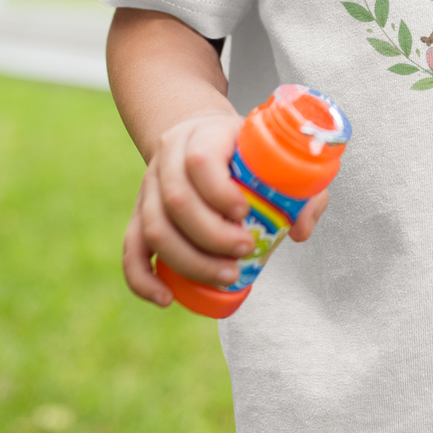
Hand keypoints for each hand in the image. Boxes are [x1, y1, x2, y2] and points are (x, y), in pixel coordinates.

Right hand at [122, 111, 329, 305]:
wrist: (201, 136)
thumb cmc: (245, 151)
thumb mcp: (274, 154)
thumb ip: (301, 187)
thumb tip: (297, 231)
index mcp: (203, 135)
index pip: (201, 161)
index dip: (220, 192)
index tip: (245, 212)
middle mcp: (169, 159)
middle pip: (176, 200)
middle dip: (212, 235)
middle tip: (245, 250)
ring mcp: (149, 187)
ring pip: (154, 227)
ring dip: (189, 260)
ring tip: (227, 275)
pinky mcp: (139, 214)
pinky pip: (131, 249)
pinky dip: (143, 278)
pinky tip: (166, 298)